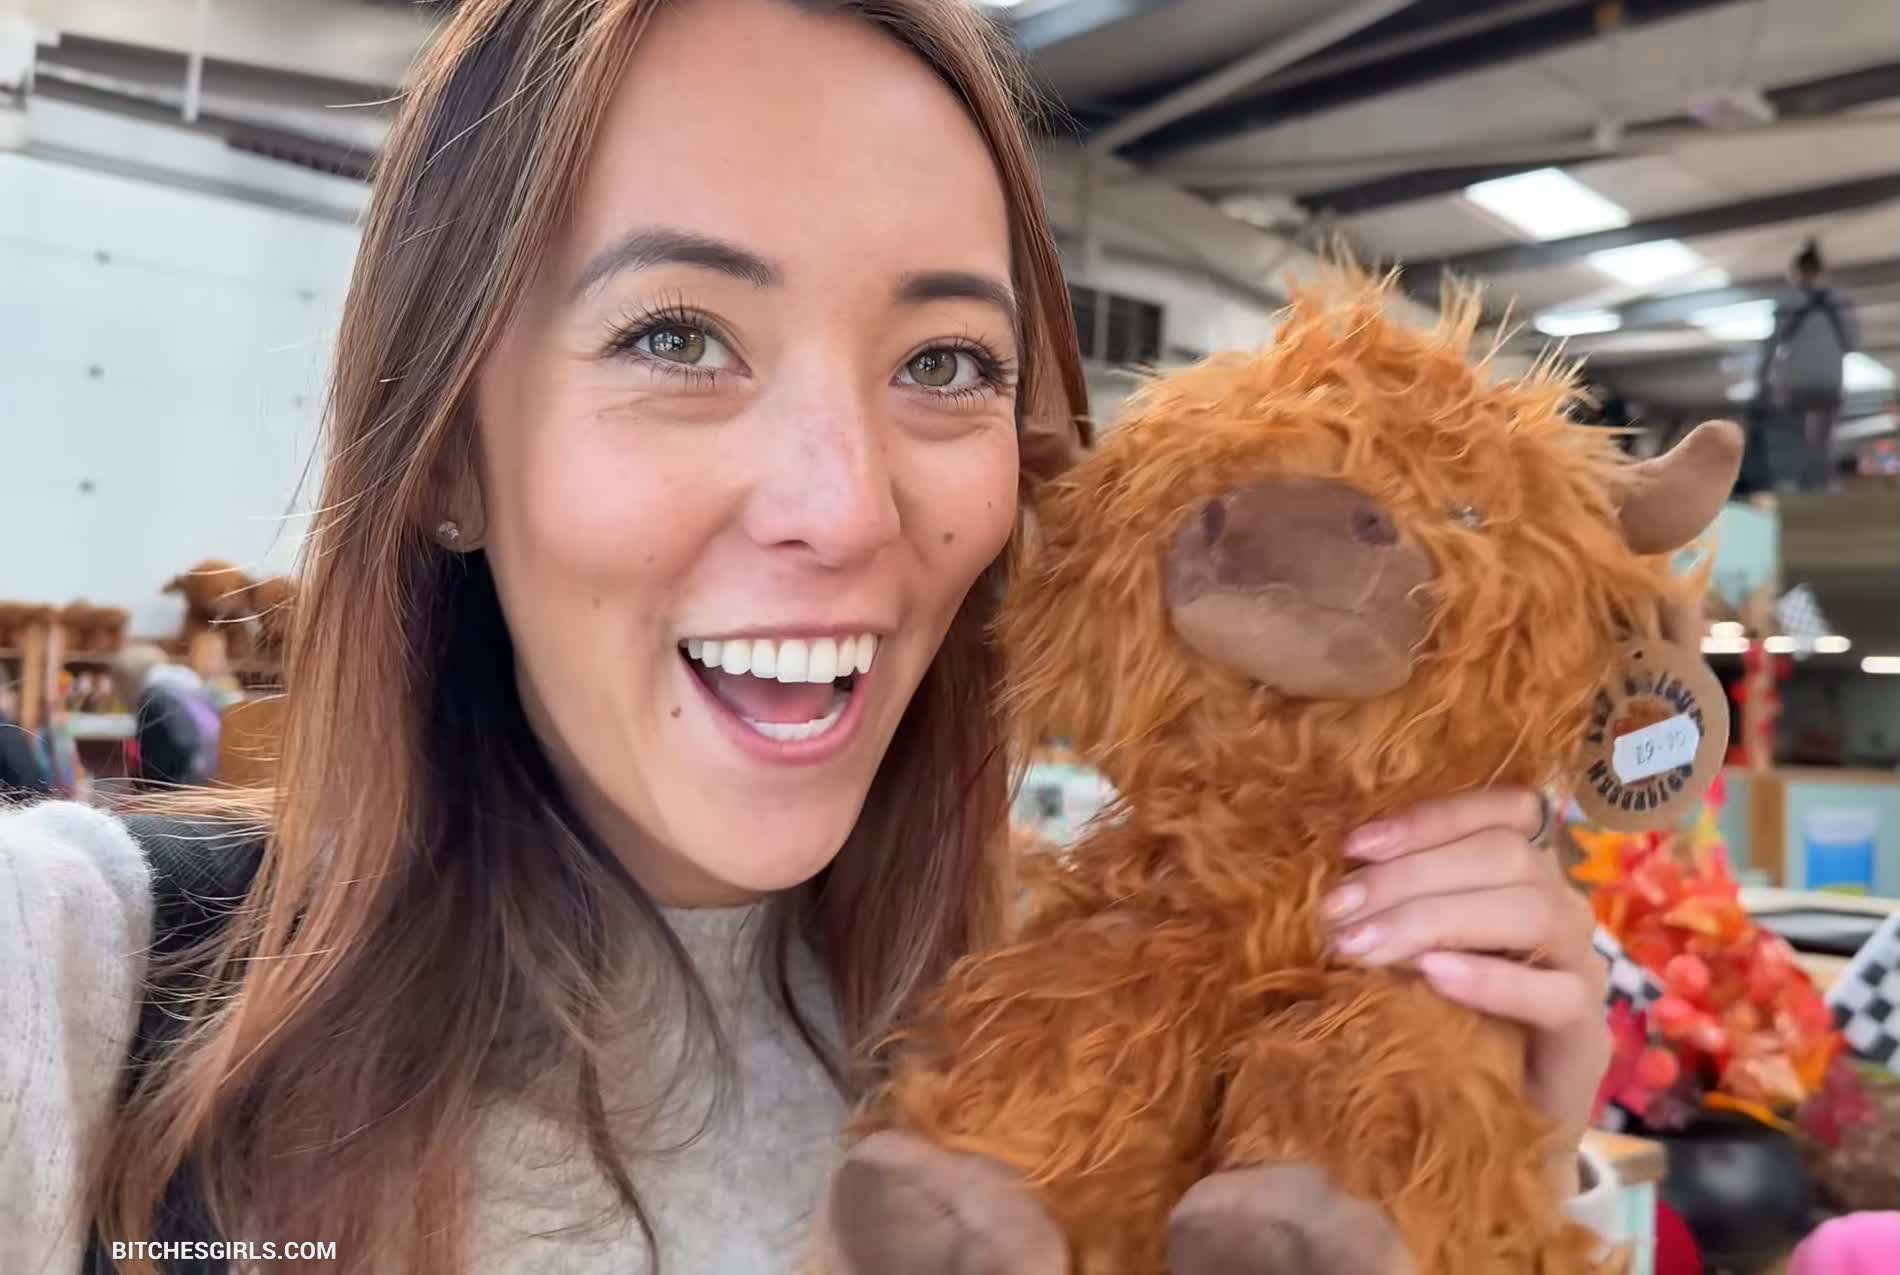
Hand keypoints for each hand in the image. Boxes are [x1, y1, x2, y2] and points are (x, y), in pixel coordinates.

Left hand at [1322, 788, 1608, 1193]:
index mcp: (1522, 871)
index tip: (1354, 844)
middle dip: (1409, 875)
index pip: (1505, 809)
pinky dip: (1489, 978)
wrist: (1494, 1120)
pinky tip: (1432, 976)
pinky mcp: (1586, 1032)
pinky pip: (1555, 992)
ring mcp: (1581, 965)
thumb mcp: (1408, 947)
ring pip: (1531, 911)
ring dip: (1435, 920)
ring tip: (1362, 947)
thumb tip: (1329, 876)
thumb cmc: (1440, 1017)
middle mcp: (1559, 904)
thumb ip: (1392, 904)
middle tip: (1336, 910)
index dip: (1432, 817)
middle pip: (1507, 855)